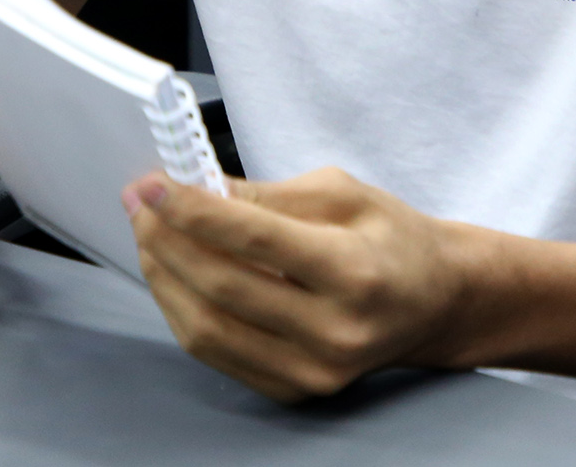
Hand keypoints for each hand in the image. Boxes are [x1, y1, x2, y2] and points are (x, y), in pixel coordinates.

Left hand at [124, 166, 479, 401]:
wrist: (435, 301)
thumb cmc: (391, 237)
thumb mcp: (342, 192)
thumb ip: (267, 195)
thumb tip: (197, 188)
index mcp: (354, 272)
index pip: (256, 241)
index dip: (194, 210)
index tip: (154, 183)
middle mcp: (335, 332)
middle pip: (224, 287)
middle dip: (168, 239)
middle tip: (140, 202)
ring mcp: (314, 372)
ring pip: (209, 330)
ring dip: (165, 277)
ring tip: (149, 234)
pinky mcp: (296, 391)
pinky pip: (218, 355)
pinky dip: (184, 311)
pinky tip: (174, 274)